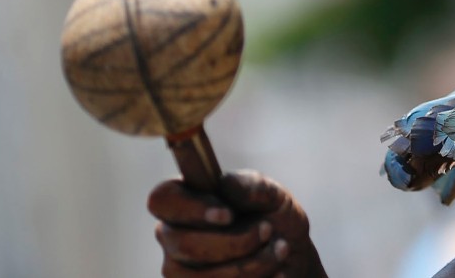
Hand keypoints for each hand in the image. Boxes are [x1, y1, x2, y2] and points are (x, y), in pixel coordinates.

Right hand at [148, 169, 326, 277]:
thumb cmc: (272, 216)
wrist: (292, 252)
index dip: (191, 208)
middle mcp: (172, 236)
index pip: (162, 200)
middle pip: (184, 244)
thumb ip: (249, 185)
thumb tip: (224, 186)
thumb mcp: (270, 193)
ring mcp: (179, 270)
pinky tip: (276, 271)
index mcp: (183, 201)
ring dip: (252, 264)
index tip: (228, 215)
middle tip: (267, 229)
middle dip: (236, 241)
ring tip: (279, 249)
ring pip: (202, 276)